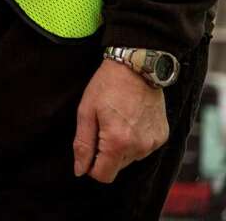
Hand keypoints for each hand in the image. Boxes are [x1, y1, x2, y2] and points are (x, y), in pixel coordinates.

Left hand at [72, 59, 168, 182]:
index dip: (92, 167)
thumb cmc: (107, 86)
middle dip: (105, 154)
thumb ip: (83, 144)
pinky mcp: (162, 137)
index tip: (88, 150)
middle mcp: (139, 147)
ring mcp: (153, 143)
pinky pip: (143, 149)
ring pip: (130, 159)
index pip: (104, 175)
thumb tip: (80, 170)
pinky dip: (134, 140)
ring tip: (116, 121)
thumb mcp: (86, 112)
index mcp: (117, 142)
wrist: (137, 68)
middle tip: (101, 127)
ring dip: (120, 147)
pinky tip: (130, 121)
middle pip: (116, 167)